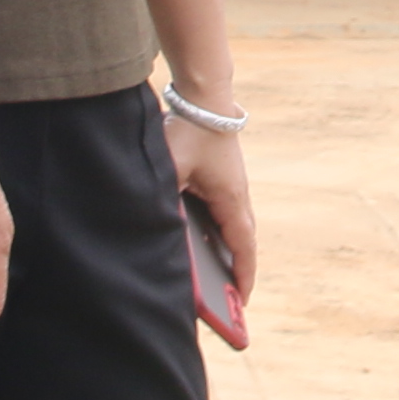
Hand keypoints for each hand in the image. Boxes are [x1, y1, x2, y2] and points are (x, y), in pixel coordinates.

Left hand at [169, 111, 258, 351]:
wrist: (204, 95)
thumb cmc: (189, 130)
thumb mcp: (170, 169)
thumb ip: (164, 201)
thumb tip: (154, 235)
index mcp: (231, 198)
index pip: (242, 246)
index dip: (243, 277)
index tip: (243, 304)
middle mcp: (237, 195)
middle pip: (241, 242)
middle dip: (238, 272)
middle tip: (232, 302)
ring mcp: (232, 185)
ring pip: (233, 228)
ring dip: (229, 253)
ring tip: (216, 279)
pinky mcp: (222, 177)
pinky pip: (224, 214)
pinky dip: (219, 234)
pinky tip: (200, 242)